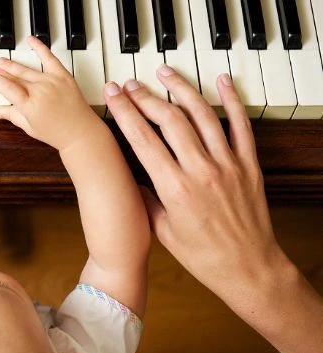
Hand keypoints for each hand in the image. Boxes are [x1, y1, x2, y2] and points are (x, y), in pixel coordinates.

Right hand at [0, 36, 100, 151]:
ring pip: (27, 69)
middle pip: (15, 76)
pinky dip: (39, 48)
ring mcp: (51, 82)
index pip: (5, 87)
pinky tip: (31, 40)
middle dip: (2, 71)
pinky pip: (49, 58)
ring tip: (3, 60)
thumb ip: (12, 115)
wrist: (81, 132)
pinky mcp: (63, 76)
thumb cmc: (57, 134)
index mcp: (28, 105)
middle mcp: (39, 91)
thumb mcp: (29, 127)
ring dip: (13, 64)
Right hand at [104, 65, 281, 295]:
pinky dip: (232, 100)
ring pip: (202, 115)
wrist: (247, 268)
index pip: (143, 139)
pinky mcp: (248, 165)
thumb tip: (132, 175)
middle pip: (169, 120)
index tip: (114, 95)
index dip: (125, 112)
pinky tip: (221, 82)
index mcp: (174, 189)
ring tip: (165, 74)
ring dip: (181, 90)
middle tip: (132, 84)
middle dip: (146, 97)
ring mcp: (227, 165)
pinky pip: (241, 125)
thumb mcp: (162, 230)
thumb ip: (147, 197)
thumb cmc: (203, 256)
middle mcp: (201, 171)